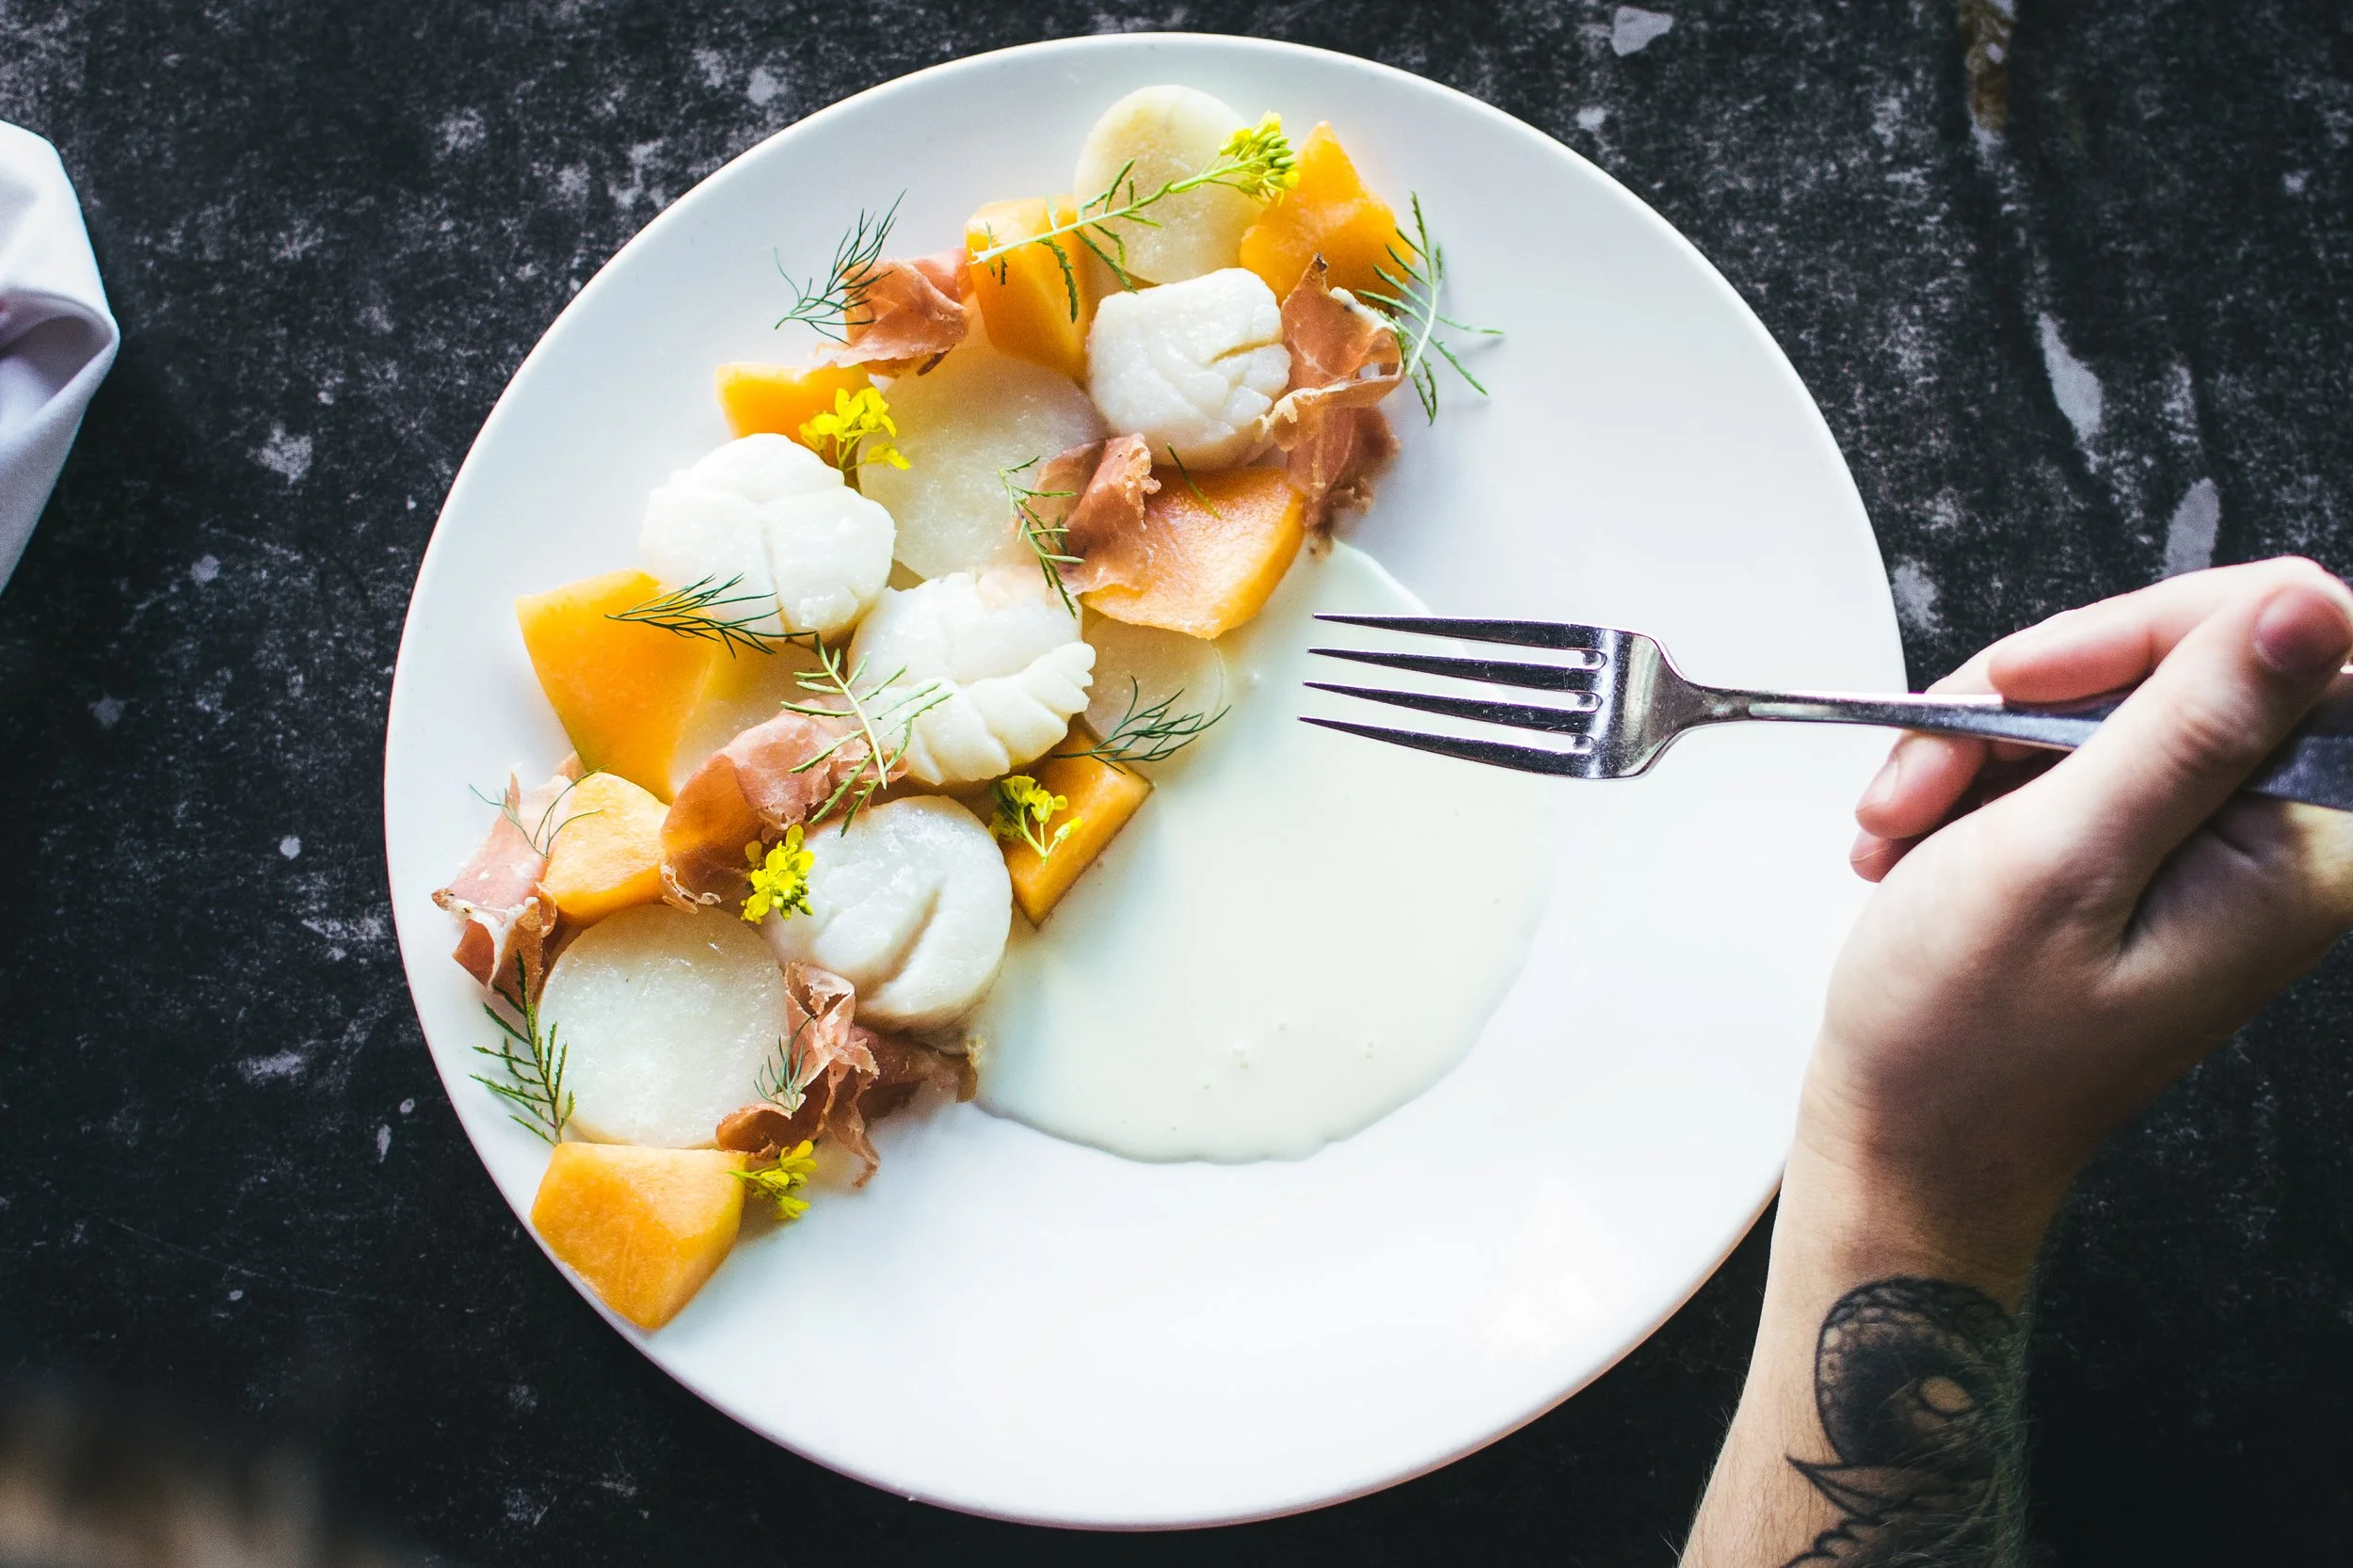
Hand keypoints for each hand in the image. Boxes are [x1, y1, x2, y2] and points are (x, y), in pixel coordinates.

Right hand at [1801, 558, 2352, 1278]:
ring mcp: (2204, 849)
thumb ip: (2188, 726)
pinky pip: (2066, 754)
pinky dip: (1974, 779)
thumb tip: (2310, 604)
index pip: (2293, 636)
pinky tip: (1916, 841)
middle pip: (2178, 658)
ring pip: (2102, 699)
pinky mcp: (2140, 856)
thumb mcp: (2061, 861)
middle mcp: (2273, 842)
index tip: (2029, 683)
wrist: (1905, 1145)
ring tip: (1901, 825)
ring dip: (1977, 743)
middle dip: (2025, 699)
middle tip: (1927, 776)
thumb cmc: (1966, 1041)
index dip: (2151, 629)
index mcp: (2300, 849)